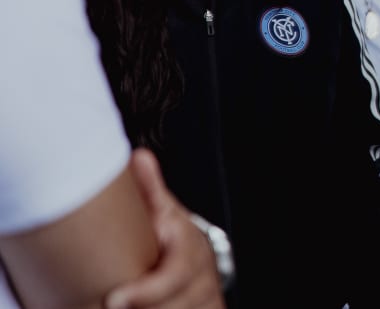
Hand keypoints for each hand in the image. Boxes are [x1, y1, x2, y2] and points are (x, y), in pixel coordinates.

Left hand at [105, 149, 225, 308]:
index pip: (177, 274)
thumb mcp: (164, 212)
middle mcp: (202, 277)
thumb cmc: (174, 238)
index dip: (147, 291)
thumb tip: (138, 158)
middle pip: (175, 303)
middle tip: (104, 307)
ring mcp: (203, 299)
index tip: (113, 300)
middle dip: (143, 308)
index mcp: (191, 248)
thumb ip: (150, 191)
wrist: (196, 262)